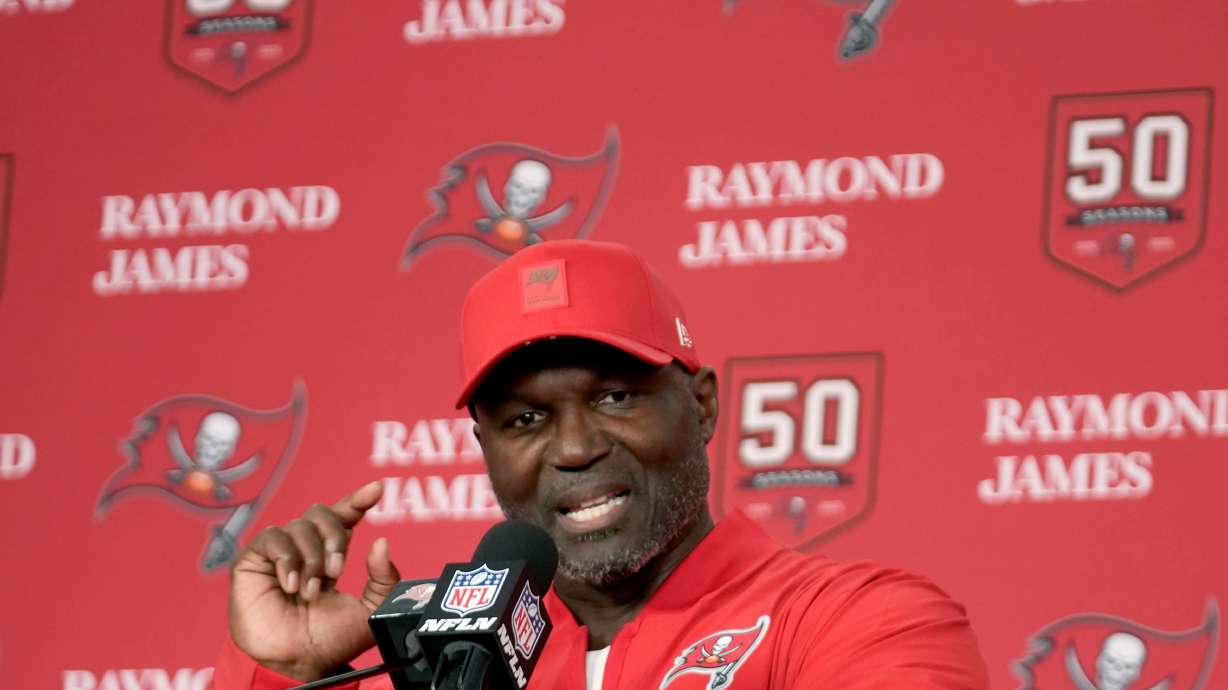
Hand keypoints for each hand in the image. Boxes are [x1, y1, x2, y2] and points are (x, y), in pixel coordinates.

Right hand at [227, 481, 399, 680]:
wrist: (296, 662)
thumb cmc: (329, 640)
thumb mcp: (370, 610)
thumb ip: (383, 579)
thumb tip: (382, 543)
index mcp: (329, 556)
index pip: (343, 517)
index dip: (358, 499)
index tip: (378, 490)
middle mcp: (303, 549)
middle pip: (322, 514)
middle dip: (334, 538)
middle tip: (336, 571)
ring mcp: (278, 553)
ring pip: (300, 526)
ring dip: (311, 558)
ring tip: (309, 591)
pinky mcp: (252, 560)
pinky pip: (273, 538)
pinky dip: (287, 559)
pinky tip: (290, 584)